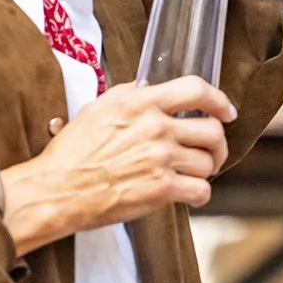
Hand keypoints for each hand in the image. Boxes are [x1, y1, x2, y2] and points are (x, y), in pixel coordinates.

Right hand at [0, 77, 237, 252]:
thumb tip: (149, 88)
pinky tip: (189, 195)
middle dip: (217, 144)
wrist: (56, 189)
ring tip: (192, 175)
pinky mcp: (161, 189)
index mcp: (140, 102)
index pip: (196, 90)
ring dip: (206, 171)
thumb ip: (128, 96)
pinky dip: (200, 194)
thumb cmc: (70, 153)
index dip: (219, 100)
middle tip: (210, 153)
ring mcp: (160, 157)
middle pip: (212, 130)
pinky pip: (201, 190)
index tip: (226, 111)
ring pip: (208, 161)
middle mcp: (155, 126)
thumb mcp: (97, 109)